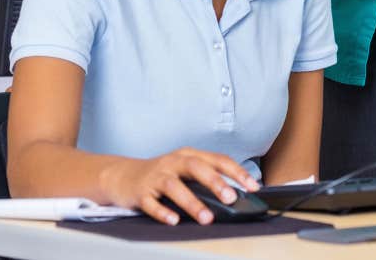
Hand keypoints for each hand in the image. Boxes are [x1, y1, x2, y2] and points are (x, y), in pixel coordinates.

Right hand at [100, 147, 260, 224]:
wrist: (123, 176)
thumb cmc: (162, 174)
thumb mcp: (184, 170)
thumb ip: (205, 177)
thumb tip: (234, 193)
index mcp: (189, 155)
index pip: (217, 159)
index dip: (236, 171)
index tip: (253, 185)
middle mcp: (174, 162)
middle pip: (197, 168)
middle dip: (216, 183)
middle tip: (231, 198)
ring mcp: (156, 176)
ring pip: (175, 186)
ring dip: (192, 202)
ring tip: (207, 218)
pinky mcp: (141, 193)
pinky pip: (152, 203)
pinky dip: (163, 212)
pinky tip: (174, 221)